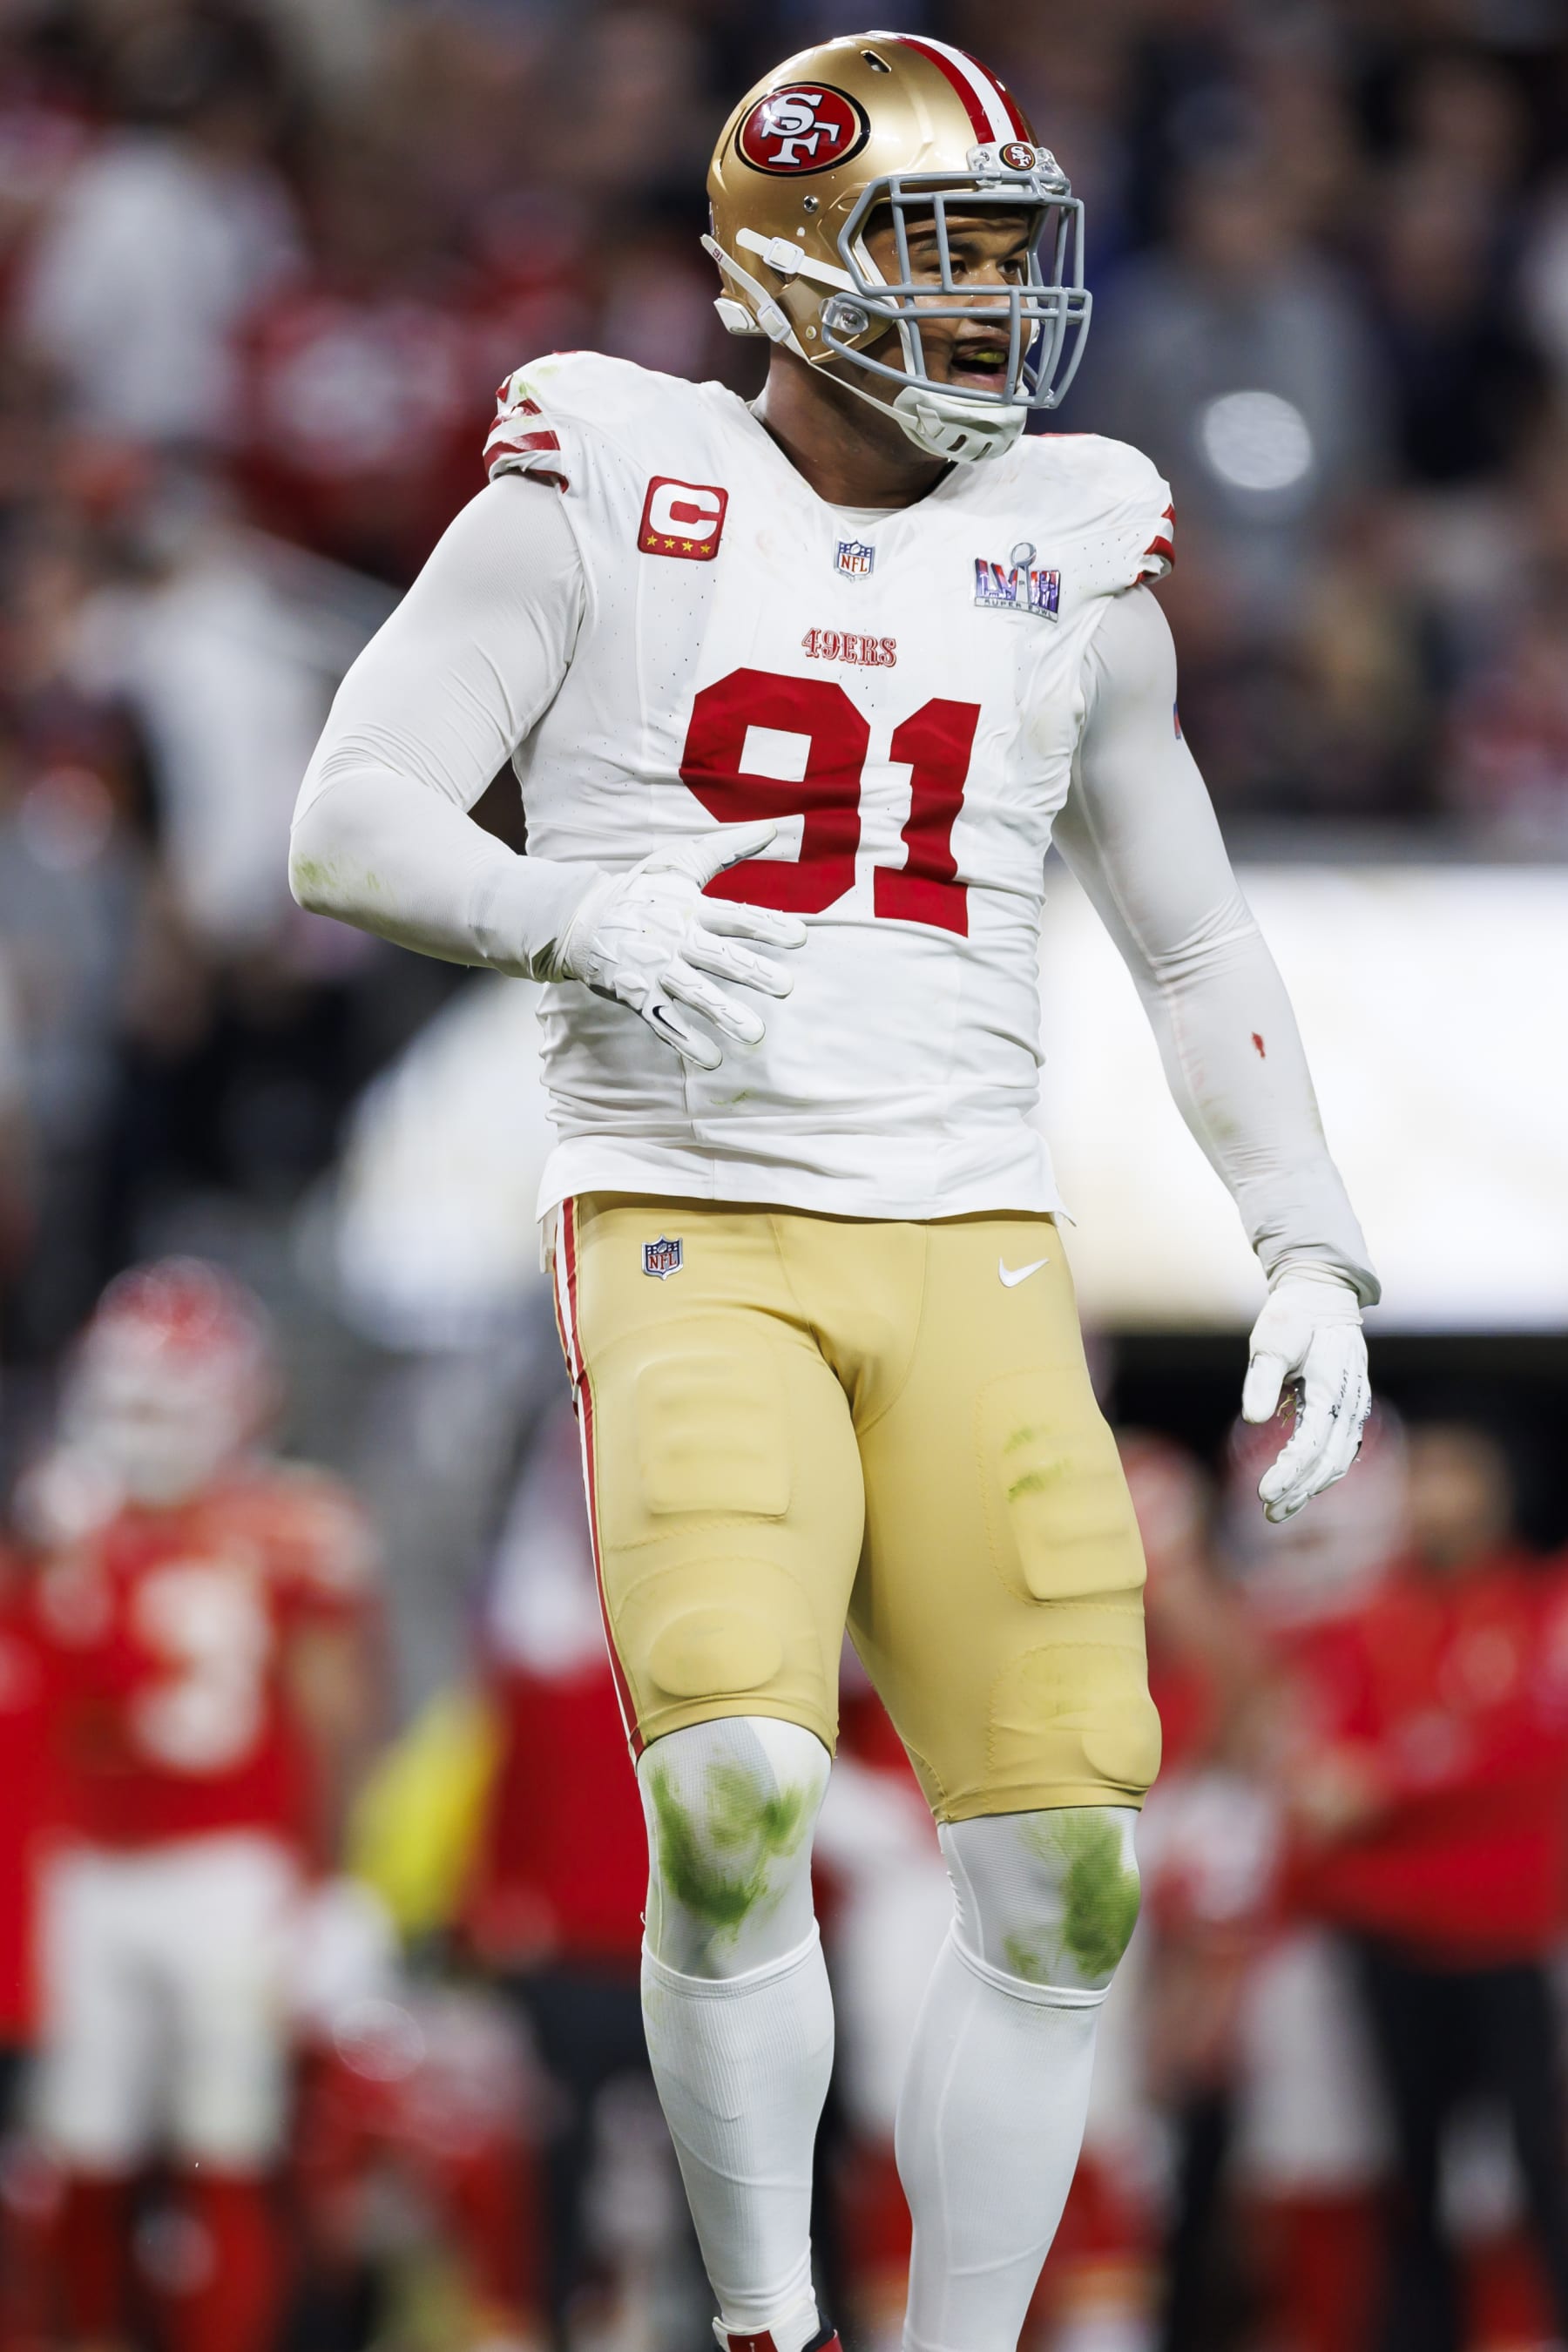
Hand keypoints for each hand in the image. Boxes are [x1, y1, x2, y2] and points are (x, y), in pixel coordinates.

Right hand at [548, 822, 806, 1069]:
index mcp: (691, 907)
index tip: (800, 939)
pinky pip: (664, 1021)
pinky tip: (712, 1059)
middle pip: (719, 956)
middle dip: (752, 971)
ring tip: (755, 1034)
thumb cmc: (640, 889)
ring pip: (694, 992)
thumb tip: (775, 827)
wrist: (580, 918)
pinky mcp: (636, 994)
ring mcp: (656, 968)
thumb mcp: (682, 861)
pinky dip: (686, 1041)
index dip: (768, 926)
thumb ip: (729, 848)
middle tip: (785, 987)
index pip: (737, 917)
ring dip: (723, 1013)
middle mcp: (676, 937)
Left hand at [1241, 1271, 1370, 1523]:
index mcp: (1332, 1387)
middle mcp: (1350, 1403)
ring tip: (1279, 1510)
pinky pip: (1340, 1450)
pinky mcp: (1348, 1410)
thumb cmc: (1292, 1318)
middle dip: (1299, 1490)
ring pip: (1338, 1460)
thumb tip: (1252, 1419)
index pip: (1312, 1444)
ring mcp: (1354, 1408)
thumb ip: (1262, 1380)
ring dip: (1310, 1488)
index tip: (1263, 1493)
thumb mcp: (1270, 1341)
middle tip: (1268, 1511)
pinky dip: (1321, 1474)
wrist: (1323, 1297)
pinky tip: (1300, 1488)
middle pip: (1329, 1461)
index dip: (1289, 1473)